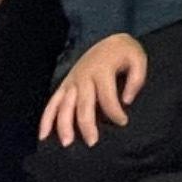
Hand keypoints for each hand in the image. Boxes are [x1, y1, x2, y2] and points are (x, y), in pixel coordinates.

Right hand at [38, 33, 146, 148]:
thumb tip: (127, 101)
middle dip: (87, 124)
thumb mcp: (138, 59)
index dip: (115, 111)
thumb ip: (136, 79)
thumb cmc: (124, 53)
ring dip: (63, 124)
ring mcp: (71, 82)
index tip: (123, 122)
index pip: (107, 96)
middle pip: (83, 104)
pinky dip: (46, 119)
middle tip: (92, 142)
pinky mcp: (64, 85)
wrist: (107, 39)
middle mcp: (83, 76)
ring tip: (67, 142)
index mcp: (102, 70)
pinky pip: (52, 103)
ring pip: (64, 105)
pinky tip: (43, 135)